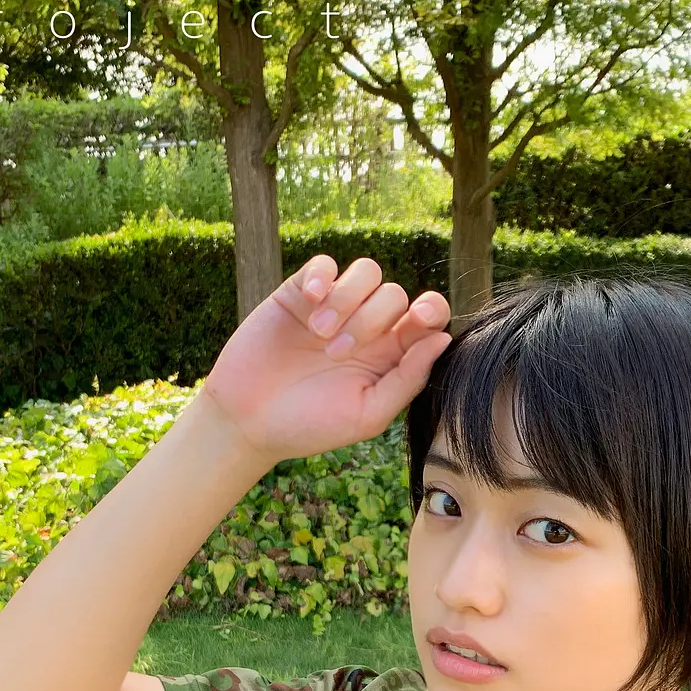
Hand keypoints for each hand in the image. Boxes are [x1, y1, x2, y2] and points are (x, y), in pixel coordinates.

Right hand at [199, 255, 452, 464]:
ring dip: (347, 300)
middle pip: (395, 294)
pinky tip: (310, 301)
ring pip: (366, 271)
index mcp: (391, 355)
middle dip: (371, 320)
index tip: (418, 320)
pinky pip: (323, 264)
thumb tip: (443, 339)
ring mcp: (333, 307)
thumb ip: (408, 379)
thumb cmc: (310, 426)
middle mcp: (368, 326)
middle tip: (337, 353)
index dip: (431, 310)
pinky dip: (322, 275)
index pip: (428, 317)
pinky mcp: (299, 293)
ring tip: (319, 333)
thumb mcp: (367, 414)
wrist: (248, 422)